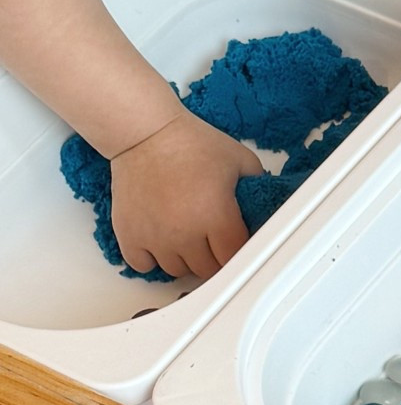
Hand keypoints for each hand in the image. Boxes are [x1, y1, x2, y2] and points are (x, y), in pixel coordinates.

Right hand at [111, 110, 263, 279]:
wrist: (147, 133)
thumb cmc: (190, 143)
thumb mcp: (240, 159)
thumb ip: (258, 186)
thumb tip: (267, 208)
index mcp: (216, 216)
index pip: (234, 259)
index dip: (238, 253)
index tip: (235, 244)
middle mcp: (185, 233)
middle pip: (207, 270)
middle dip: (214, 257)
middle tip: (212, 237)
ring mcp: (155, 238)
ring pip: (177, 271)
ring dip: (185, 259)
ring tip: (187, 235)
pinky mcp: (130, 236)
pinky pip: (144, 267)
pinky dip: (153, 259)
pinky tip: (160, 240)